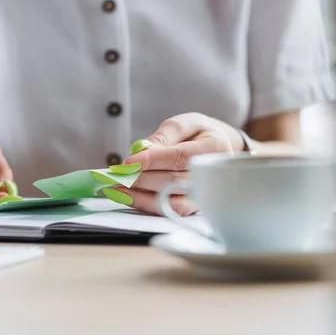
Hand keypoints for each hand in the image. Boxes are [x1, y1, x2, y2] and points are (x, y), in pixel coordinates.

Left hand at [111, 113, 243, 214]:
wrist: (219, 147)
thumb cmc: (198, 133)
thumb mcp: (183, 124)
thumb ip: (163, 137)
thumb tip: (141, 152)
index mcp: (215, 147)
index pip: (180, 157)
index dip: (152, 160)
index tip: (128, 162)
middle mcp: (213, 174)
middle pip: (173, 180)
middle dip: (141, 179)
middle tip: (116, 176)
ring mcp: (206, 193)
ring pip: (171, 200)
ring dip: (141, 196)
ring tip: (117, 189)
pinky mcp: (195, 206)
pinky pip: (171, 210)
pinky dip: (148, 205)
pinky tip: (129, 198)